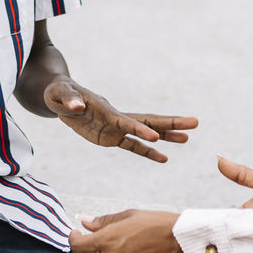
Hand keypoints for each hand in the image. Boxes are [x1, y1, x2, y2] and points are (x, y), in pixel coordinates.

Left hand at [44, 79, 197, 162]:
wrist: (58, 97)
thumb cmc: (57, 92)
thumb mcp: (58, 94)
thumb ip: (68, 100)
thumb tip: (76, 107)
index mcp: (105, 109)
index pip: (126, 121)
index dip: (140, 129)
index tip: (156, 137)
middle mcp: (116, 117)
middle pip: (147, 121)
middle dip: (170, 123)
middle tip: (194, 123)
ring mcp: (115, 127)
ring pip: (145, 133)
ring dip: (165, 136)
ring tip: (186, 139)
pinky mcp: (110, 137)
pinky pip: (132, 147)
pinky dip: (148, 152)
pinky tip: (163, 159)